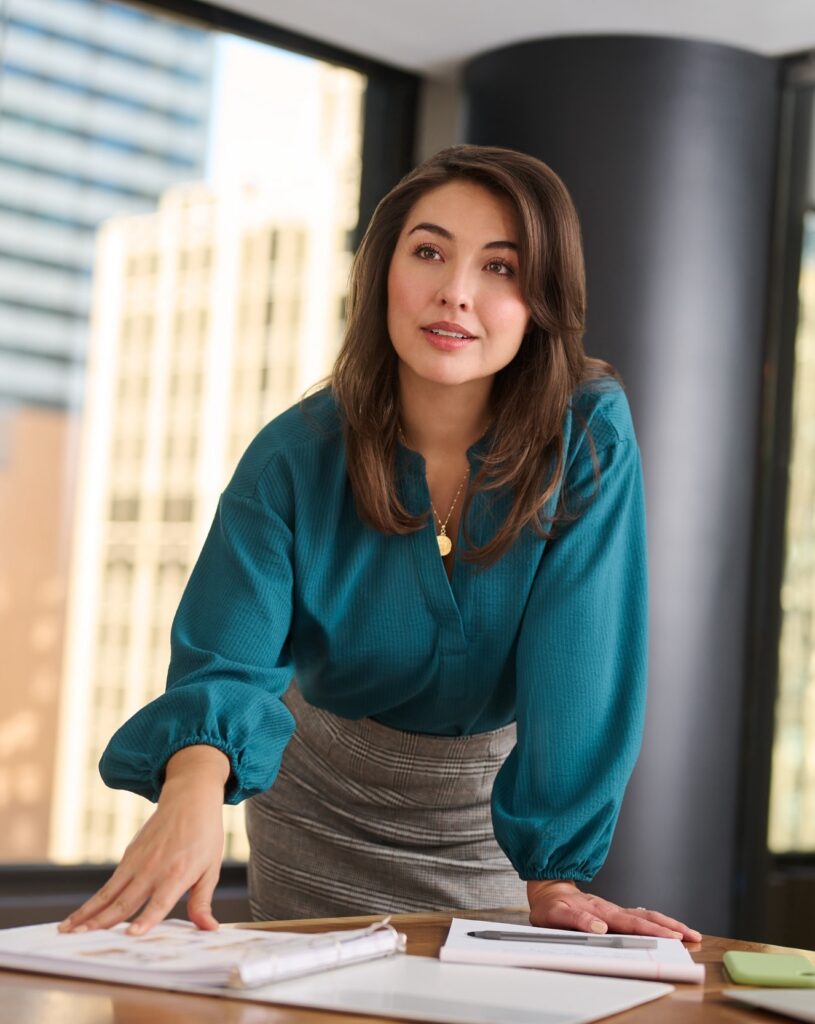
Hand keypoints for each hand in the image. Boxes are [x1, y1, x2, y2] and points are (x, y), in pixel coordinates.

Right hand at [58, 745, 230, 935]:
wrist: (189, 798)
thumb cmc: (204, 834)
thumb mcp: (210, 869)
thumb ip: (202, 902)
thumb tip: (210, 930)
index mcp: (176, 874)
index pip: (159, 903)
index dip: (146, 920)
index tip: (131, 935)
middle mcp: (152, 870)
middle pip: (125, 901)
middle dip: (102, 922)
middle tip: (81, 939)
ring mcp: (137, 862)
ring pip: (108, 893)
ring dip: (87, 913)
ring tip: (67, 930)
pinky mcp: (129, 856)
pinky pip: (109, 884)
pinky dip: (93, 901)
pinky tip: (79, 915)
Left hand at [527, 881, 701, 940]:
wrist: (547, 890)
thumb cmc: (550, 906)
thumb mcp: (555, 915)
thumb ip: (577, 920)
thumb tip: (600, 927)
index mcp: (599, 911)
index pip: (630, 922)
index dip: (650, 929)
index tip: (669, 936)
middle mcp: (610, 909)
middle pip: (645, 918)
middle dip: (670, 928)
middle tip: (692, 937)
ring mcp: (614, 910)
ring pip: (646, 915)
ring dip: (668, 924)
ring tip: (690, 933)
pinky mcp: (614, 913)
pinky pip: (639, 916)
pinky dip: (657, 921)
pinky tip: (669, 928)